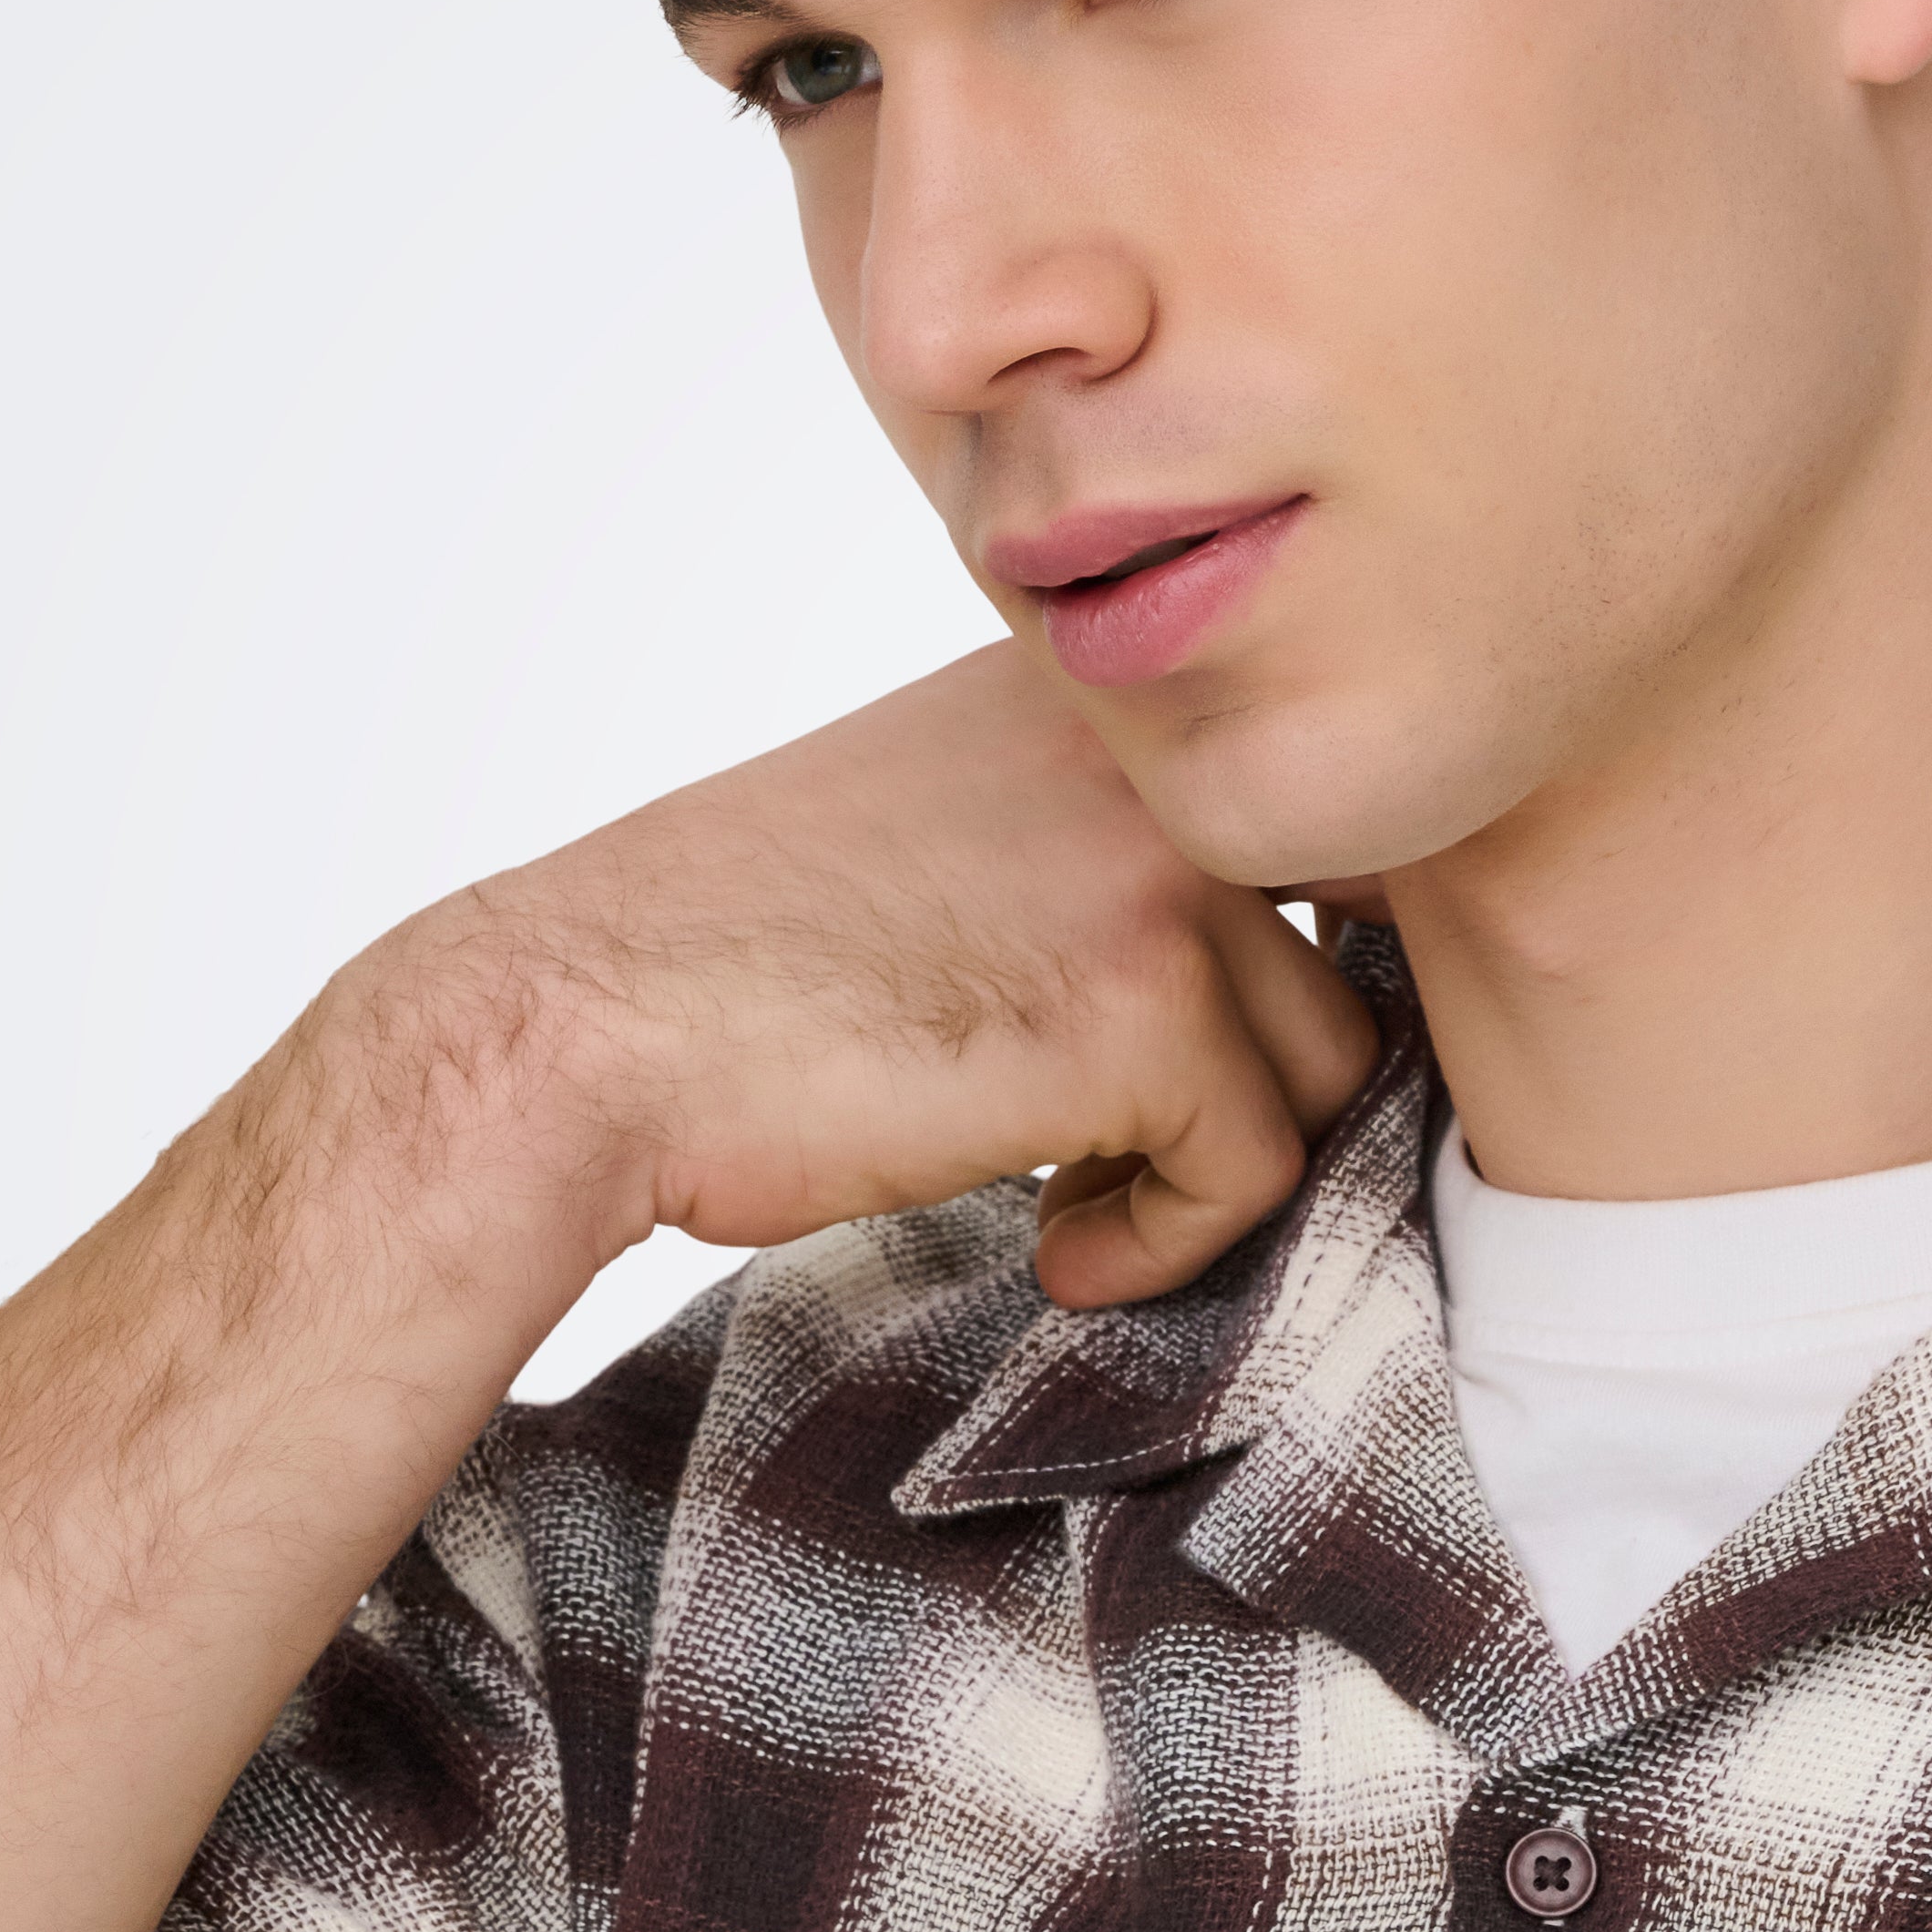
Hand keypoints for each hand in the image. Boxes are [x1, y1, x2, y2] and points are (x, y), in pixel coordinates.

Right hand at [355, 643, 1387, 1310]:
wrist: (581, 1031)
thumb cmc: (734, 960)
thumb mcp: (943, 823)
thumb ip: (1097, 839)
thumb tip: (1273, 953)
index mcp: (1100, 688)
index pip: (1313, 811)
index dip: (1271, 955)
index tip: (1166, 1047)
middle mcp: (1154, 751)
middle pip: (1349, 942)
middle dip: (1256, 1065)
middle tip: (1122, 1135)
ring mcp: (1161, 874)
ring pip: (1325, 1062)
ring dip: (1211, 1160)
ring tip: (1070, 1188)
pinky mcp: (1147, 1013)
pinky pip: (1259, 1169)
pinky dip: (1167, 1239)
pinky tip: (1051, 1243)